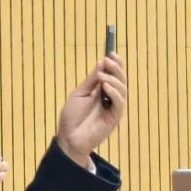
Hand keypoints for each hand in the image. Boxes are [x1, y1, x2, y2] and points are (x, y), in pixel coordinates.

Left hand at [56, 52, 127, 166]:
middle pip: (120, 80)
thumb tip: (101, 63)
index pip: (113, 75)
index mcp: (102, 91)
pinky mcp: (114, 118)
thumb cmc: (72, 117)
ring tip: (102, 76)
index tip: (111, 53)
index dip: (115, 64)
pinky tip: (105, 87)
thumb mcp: (80, 93)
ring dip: (113, 79)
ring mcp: (113, 108)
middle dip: (116, 68)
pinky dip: (114, 93)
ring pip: (122, 89)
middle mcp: (110, 98)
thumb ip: (91, 80)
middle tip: (108, 60)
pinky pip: (119, 103)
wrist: (68, 137)